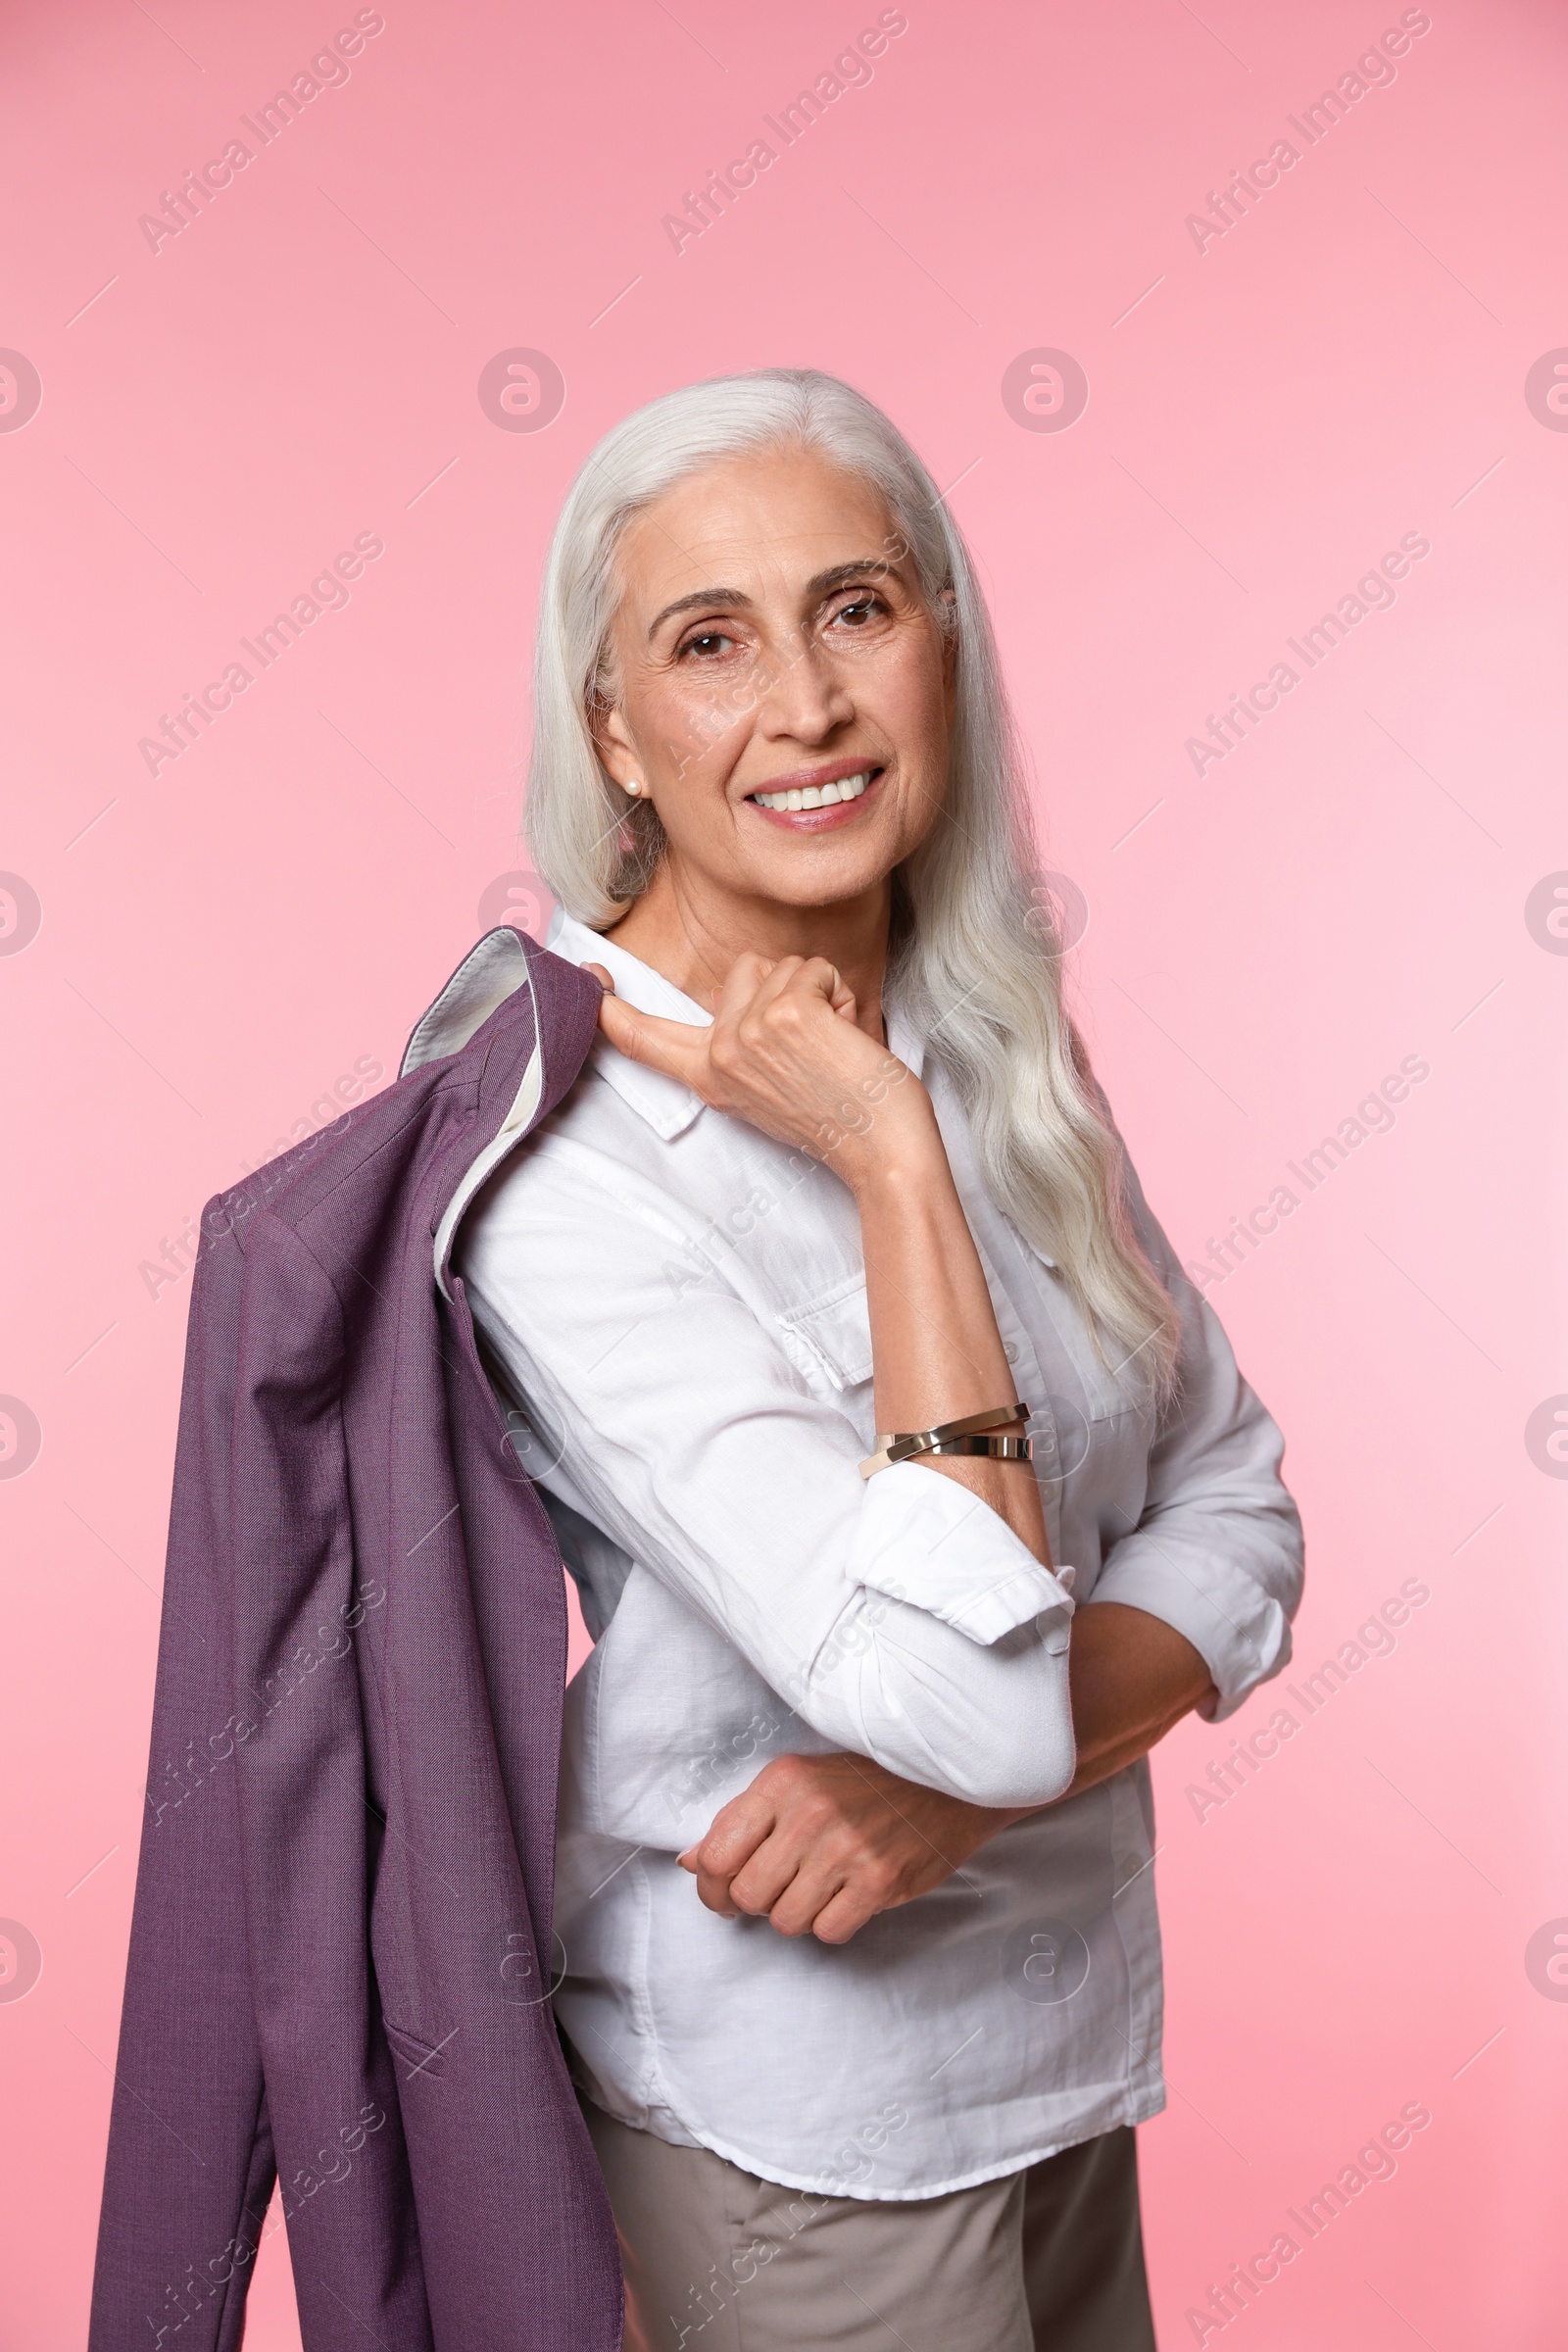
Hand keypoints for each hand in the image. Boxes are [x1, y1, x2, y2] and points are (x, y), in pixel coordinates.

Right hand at [585, 953, 929, 1175]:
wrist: (881, 1150)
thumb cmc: (841, 1119)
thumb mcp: (765, 1090)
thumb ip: (739, 1048)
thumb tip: (726, 1001)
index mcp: (709, 1077)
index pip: (643, 1039)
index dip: (611, 1010)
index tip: (588, 981)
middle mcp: (719, 1054)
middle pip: (744, 969)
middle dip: (788, 990)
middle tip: (813, 1049)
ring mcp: (747, 1033)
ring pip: (785, 965)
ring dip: (821, 993)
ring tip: (833, 1046)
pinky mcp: (785, 1016)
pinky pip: (816, 969)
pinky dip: (842, 994)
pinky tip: (846, 1037)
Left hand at [678, 1751, 1017, 1944]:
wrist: (948, 1778)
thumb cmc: (865, 1780)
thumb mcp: (799, 1779)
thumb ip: (743, 1819)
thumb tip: (690, 1861)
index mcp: (781, 1782)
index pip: (714, 1855)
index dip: (710, 1886)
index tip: (724, 1891)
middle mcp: (808, 1814)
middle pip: (746, 1896)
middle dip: (755, 1904)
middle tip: (777, 1891)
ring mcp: (845, 1850)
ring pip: (785, 1921)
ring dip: (797, 1914)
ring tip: (818, 1888)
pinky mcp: (879, 1882)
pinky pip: (829, 1932)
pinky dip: (833, 1924)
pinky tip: (846, 1897)